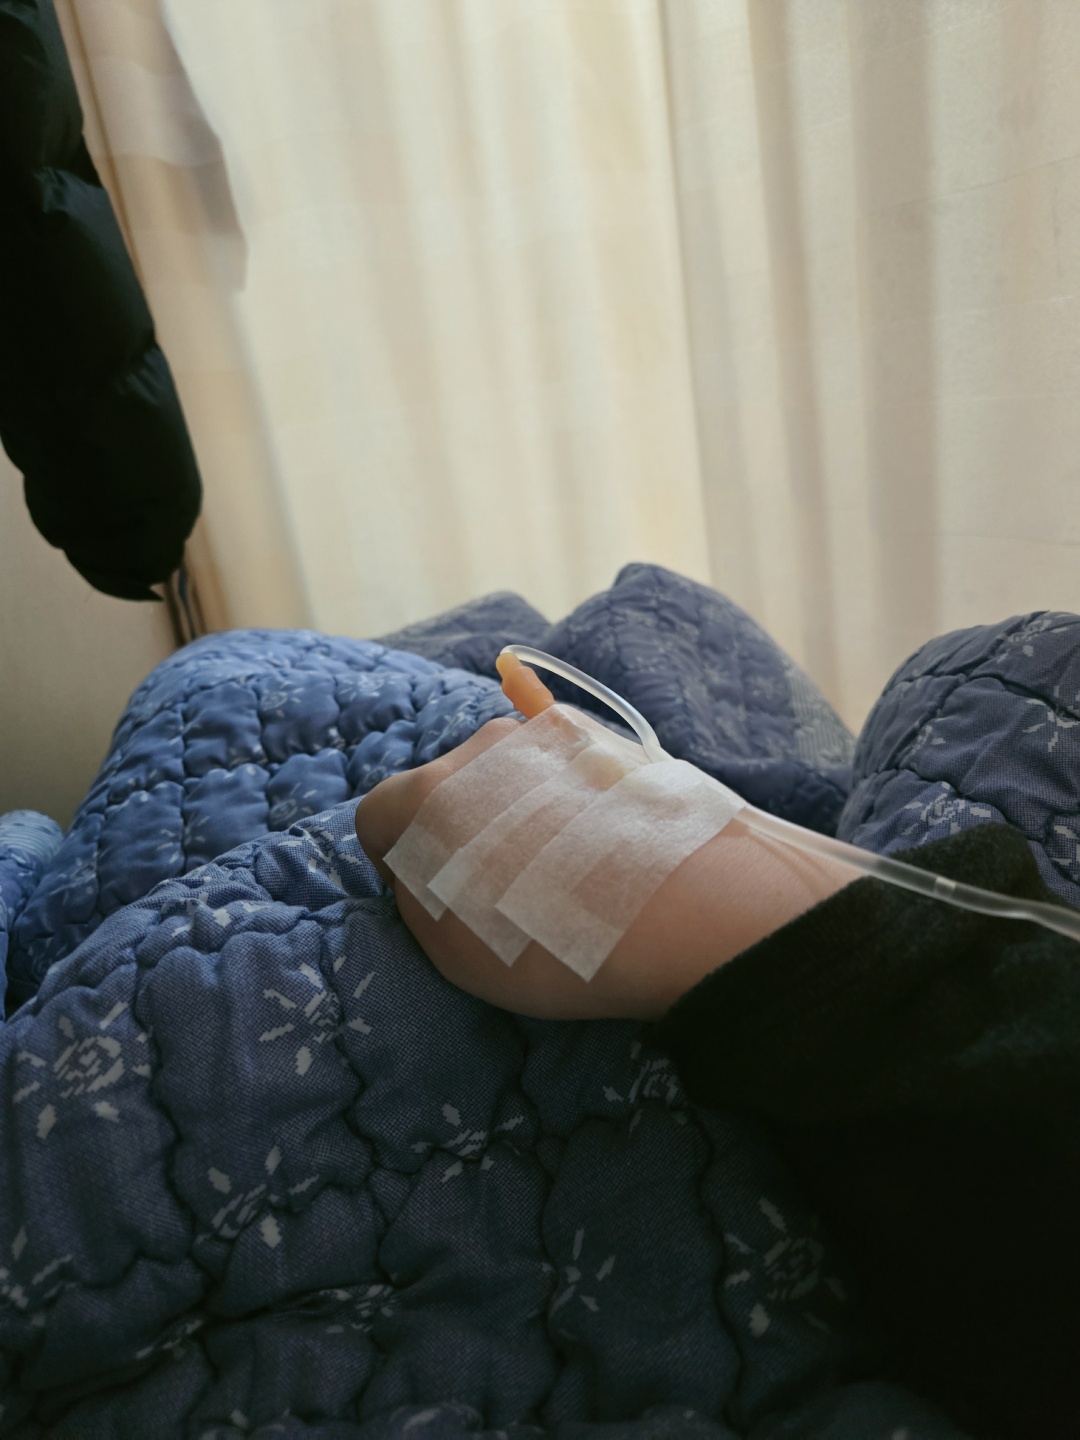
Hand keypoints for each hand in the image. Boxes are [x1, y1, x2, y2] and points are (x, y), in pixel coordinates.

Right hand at [354, 717, 853, 1020]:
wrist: (685, 902)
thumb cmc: (553, 940)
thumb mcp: (451, 952)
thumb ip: (418, 897)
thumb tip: (424, 871)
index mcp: (423, 798)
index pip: (378, 817)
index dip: (393, 858)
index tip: (427, 890)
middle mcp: (477, 748)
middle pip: (444, 785)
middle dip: (458, 827)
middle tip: (501, 885)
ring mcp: (544, 734)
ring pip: (505, 769)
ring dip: (514, 805)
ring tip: (562, 866)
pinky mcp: (604, 735)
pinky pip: (560, 757)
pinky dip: (564, 787)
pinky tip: (598, 831)